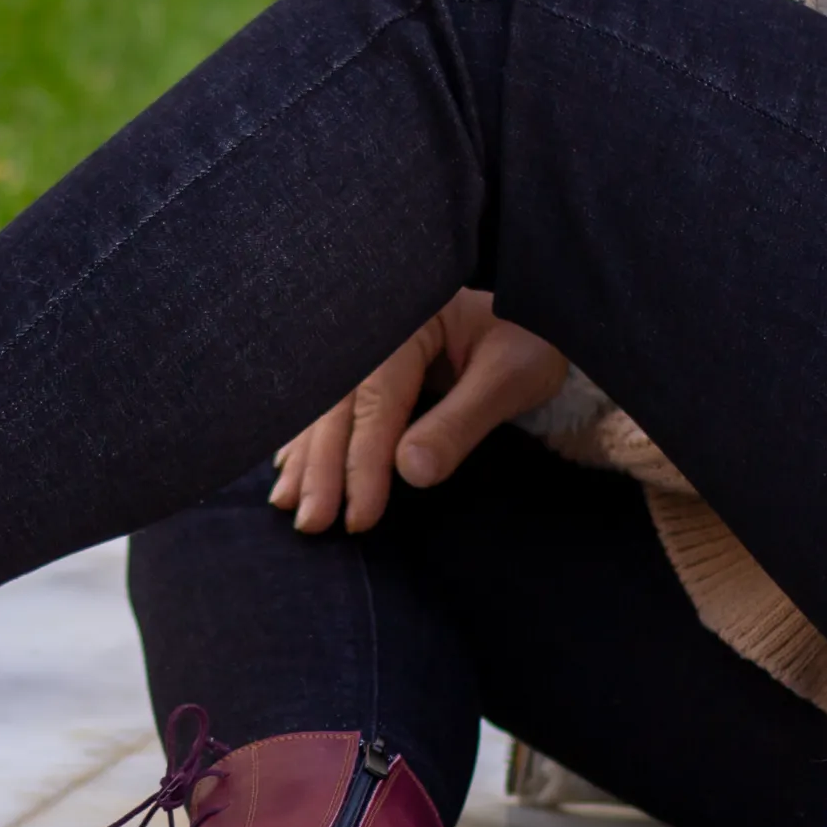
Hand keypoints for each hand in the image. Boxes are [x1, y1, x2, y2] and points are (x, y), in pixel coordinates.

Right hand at [268, 290, 568, 533]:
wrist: (541, 303)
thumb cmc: (532, 336)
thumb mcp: (510, 375)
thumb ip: (461, 422)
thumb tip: (411, 473)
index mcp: (404, 322)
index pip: (375, 404)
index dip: (363, 464)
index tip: (358, 517)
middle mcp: (374, 330)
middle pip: (337, 406)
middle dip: (321, 468)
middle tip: (311, 523)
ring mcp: (367, 343)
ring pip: (325, 406)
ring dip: (306, 457)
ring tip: (285, 503)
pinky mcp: (370, 359)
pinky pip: (330, 401)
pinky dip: (309, 436)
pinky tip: (288, 462)